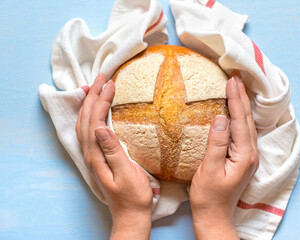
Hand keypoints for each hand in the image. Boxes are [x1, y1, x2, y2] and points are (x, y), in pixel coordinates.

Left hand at [75, 73, 152, 239]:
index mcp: (96, 155)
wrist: (131, 213)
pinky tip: (96, 109)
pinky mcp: (98, 156)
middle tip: (102, 77)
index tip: (110, 83)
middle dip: (92, 95)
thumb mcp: (127, 174)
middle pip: (86, 118)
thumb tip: (100, 128)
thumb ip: (113, 151)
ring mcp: (93, 155)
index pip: (95, 121)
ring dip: (89, 103)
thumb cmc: (134, 196)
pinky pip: (90, 130)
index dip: (101, 100)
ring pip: (85, 123)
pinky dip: (90, 115)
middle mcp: (90, 153)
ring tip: (95, 86)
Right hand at [189, 71, 258, 239]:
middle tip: (235, 76)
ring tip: (236, 87)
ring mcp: (249, 156)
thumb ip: (216, 144)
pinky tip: (235, 110)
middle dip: (242, 96)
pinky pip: (243, 131)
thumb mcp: (208, 170)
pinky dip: (240, 116)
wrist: (214, 216)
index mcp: (244, 156)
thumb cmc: (208, 197)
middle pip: (247, 119)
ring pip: (247, 124)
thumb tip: (220, 118)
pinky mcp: (243, 158)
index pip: (240, 120)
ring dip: (242, 104)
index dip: (236, 99)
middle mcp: (251, 154)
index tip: (231, 79)